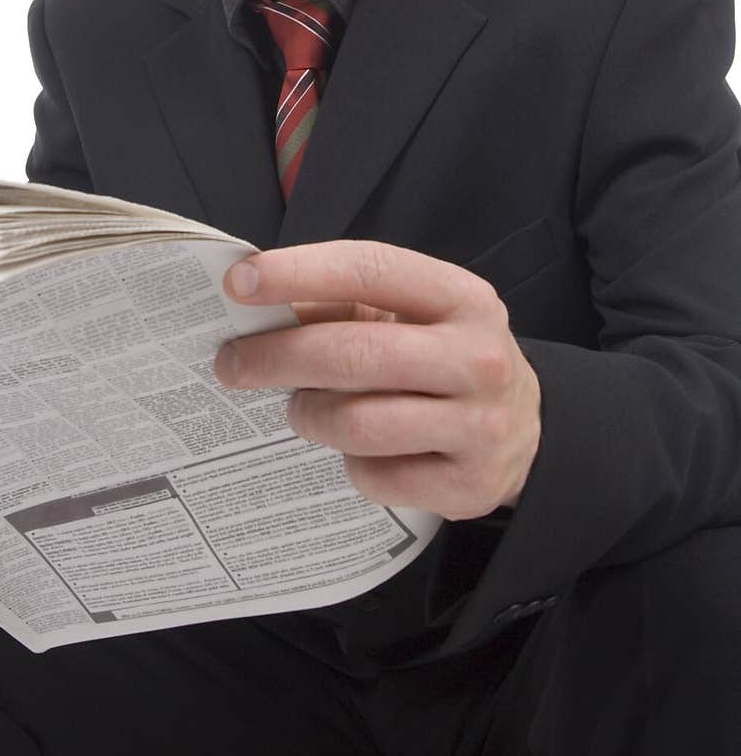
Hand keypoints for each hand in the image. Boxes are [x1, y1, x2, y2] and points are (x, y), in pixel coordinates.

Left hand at [214, 240, 541, 519]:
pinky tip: (357, 451)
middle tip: (231, 363)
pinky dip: (351, 465)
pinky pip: (376, 478)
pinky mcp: (468, 486)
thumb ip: (344, 304)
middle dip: (277, 357)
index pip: (370, 270)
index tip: (239, 282)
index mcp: (462, 297)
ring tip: (300, 409)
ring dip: (310, 416)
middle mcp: (478, 357)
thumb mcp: (413, 316)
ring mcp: (479, 426)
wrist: (523, 430)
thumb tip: (255, 300)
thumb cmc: (442, 358)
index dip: (299, 272)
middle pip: (354, 354)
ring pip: (357, 424)